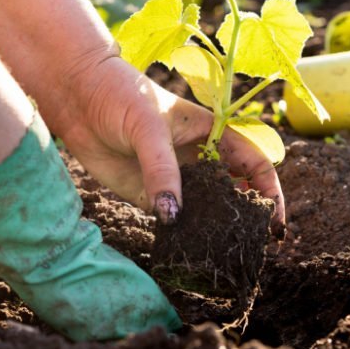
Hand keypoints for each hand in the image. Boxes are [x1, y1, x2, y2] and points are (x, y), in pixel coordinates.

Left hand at [56, 52, 284, 225]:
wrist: (75, 94)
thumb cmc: (120, 95)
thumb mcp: (148, 127)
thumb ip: (162, 169)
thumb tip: (173, 216)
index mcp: (213, 134)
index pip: (254, 164)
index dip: (269, 191)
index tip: (274, 220)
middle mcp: (199, 158)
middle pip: (235, 191)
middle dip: (247, 216)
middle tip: (253, 246)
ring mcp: (174, 178)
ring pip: (205, 208)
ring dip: (215, 228)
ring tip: (225, 254)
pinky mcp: (147, 193)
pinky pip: (171, 218)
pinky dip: (181, 233)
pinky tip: (187, 247)